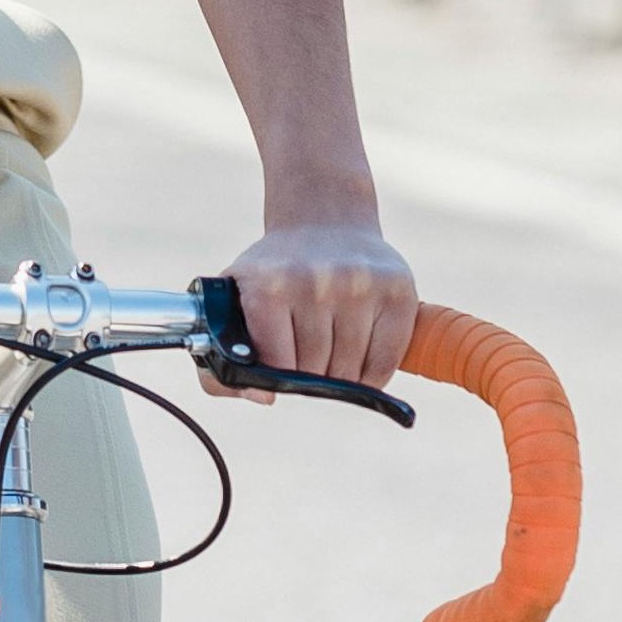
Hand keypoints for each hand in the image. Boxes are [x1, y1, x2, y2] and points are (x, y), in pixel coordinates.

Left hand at [218, 216, 413, 398]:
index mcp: (270, 288)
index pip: (278, 367)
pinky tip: (360, 360)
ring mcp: (360, 286)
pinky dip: (373, 376)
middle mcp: (317, 283)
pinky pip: (386, 363)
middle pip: (317, 371)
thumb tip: (264, 399)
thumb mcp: (235, 300)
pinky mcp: (397, 292)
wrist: (324, 221)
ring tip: (333, 354)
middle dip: (311, 376)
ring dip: (342, 377)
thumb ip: (224, 360)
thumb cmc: (276, 274)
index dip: (279, 378)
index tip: (279, 368)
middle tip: (307, 356)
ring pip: (352, 372)